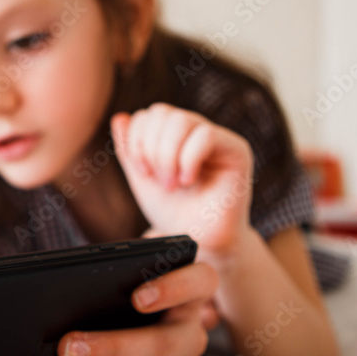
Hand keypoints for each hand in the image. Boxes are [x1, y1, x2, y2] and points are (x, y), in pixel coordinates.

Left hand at [40, 261, 217, 355]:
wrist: (135, 321)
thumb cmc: (124, 292)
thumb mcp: (121, 278)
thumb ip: (109, 280)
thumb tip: (65, 298)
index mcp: (190, 292)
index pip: (198, 282)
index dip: (173, 289)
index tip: (137, 298)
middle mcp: (193, 332)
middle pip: (162, 344)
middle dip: (110, 349)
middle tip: (67, 348)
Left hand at [112, 104, 253, 258]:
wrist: (200, 243)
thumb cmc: (174, 213)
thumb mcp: (143, 180)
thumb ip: (130, 150)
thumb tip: (119, 118)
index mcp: (173, 136)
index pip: (149, 115)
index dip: (136, 140)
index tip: (142, 172)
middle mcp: (196, 131)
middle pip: (162, 113)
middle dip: (151, 149)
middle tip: (159, 182)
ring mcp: (218, 138)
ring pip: (182, 120)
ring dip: (168, 157)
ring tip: (172, 184)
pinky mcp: (237, 150)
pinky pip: (206, 135)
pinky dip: (188, 160)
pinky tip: (188, 181)